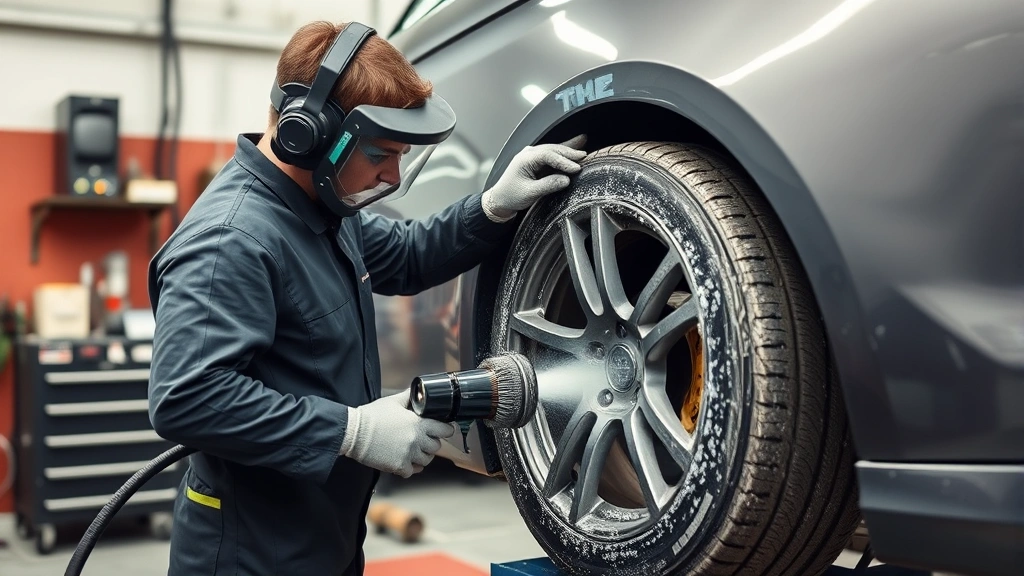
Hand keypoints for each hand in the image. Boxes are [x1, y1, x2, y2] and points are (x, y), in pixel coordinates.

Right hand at [340, 390, 456, 477]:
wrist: (354, 432)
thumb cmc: (372, 416)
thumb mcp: (393, 401)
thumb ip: (409, 397)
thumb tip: (418, 392)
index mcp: (418, 423)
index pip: (444, 430)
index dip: (445, 430)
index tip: (442, 430)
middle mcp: (416, 440)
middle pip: (436, 447)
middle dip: (431, 443)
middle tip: (423, 441)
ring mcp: (408, 454)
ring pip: (426, 460)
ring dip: (421, 456)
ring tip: (413, 451)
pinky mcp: (398, 466)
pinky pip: (412, 471)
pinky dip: (410, 468)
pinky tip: (404, 462)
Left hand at [482, 134, 586, 221]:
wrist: (500, 199)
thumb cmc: (511, 196)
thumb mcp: (529, 193)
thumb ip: (548, 185)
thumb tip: (566, 180)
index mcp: (525, 159)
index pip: (548, 156)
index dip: (563, 161)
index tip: (575, 169)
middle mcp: (529, 154)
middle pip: (553, 150)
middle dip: (569, 153)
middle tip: (584, 157)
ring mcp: (533, 156)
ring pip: (554, 150)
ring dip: (569, 151)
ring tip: (583, 153)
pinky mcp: (537, 161)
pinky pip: (553, 154)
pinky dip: (564, 151)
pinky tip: (577, 143)